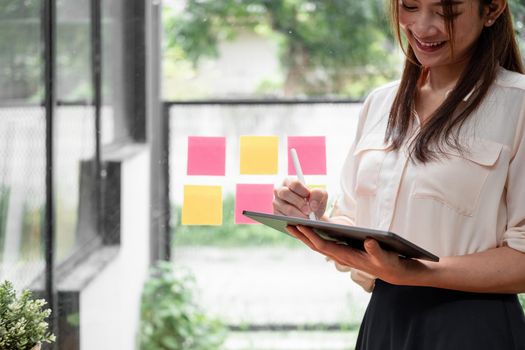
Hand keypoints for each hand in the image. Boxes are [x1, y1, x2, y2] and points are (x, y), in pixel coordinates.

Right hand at [273, 178, 327, 218]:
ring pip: (286, 208)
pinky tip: (301, 222)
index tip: (309, 197)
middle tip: (308, 211)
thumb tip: (313, 205)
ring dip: (298, 214)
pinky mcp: (276, 214)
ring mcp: (276, 202)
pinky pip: (284, 218)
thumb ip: (318, 195)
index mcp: (289, 181)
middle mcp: (280, 190)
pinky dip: (294, 221)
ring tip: (307, 219)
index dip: (302, 191)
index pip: (294, 183)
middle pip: (285, 193)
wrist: (310, 214)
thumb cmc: (313, 201)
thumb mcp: (320, 195)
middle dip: (299, 203)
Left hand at [285, 225, 425, 284]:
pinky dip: (314, 237)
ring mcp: (341, 255)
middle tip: (286, 224)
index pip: (324, 245)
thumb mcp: (385, 257)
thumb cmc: (389, 263)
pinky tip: (308, 230)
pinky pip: (325, 244)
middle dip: (301, 235)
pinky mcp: (344, 252)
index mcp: (347, 256)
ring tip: (292, 226)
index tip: (299, 226)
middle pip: (316, 245)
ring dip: (305, 236)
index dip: (311, 235)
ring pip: (318, 245)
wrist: (393, 272)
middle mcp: (340, 256)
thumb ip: (377, 250)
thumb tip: (368, 240)